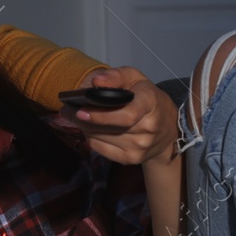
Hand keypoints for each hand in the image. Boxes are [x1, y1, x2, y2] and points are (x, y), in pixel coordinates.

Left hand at [64, 67, 178, 165]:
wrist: (169, 129)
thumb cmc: (148, 99)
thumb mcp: (136, 79)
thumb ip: (116, 76)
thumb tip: (95, 82)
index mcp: (150, 104)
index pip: (126, 115)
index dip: (102, 116)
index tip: (80, 110)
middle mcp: (147, 128)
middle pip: (109, 128)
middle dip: (82, 120)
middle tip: (66, 111)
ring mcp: (140, 147)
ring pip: (101, 139)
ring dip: (85, 128)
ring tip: (76, 117)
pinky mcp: (132, 159)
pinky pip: (101, 150)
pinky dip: (92, 139)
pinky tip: (90, 129)